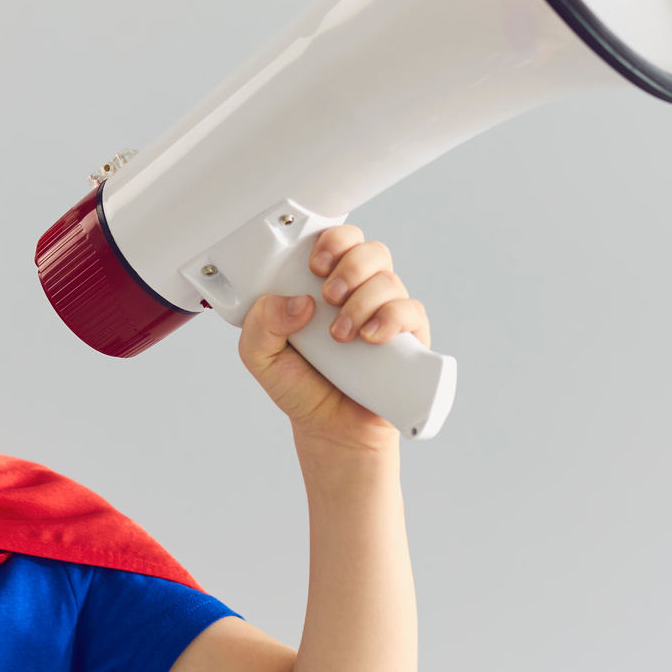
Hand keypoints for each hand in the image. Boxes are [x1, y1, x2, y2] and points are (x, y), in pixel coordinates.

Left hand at [237, 226, 430, 443]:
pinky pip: (411, 311)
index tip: (314, 265)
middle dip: (349, 266)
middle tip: (328, 297)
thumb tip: (298, 302)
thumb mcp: (260, 355)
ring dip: (362, 301)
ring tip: (340, 335)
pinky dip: (391, 318)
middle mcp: (360, 293)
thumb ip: (261, 322)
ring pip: (389, 280)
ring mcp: (386, 314)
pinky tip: (370, 337)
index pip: (340, 241)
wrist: (330, 430)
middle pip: (371, 250)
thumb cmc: (300, 386)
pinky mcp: (409, 339)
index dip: (332, 241)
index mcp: (325, 285)